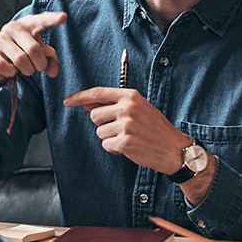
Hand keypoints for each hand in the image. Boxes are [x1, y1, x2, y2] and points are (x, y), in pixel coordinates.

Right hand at [0, 12, 66, 83]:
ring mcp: (1, 40)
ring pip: (21, 60)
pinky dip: (12, 73)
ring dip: (27, 70)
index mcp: (29, 24)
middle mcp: (14, 28)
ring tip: (26, 69)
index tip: (64, 17)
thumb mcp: (39, 52)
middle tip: (38, 67)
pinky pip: (6, 68)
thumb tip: (53, 72)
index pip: (42, 20)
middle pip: (34, 50)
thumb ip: (50, 60)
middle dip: (40, 64)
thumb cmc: (22, 51)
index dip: (53, 19)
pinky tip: (11, 69)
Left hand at [64, 87, 191, 174]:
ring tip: (128, 137)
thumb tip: (85, 103)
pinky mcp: (125, 142)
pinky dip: (114, 149)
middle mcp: (128, 108)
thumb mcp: (136, 109)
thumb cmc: (153, 128)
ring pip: (99, 132)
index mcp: (130, 96)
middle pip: (94, 116)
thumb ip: (112, 105)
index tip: (67, 101)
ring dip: (110, 138)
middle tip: (121, 129)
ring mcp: (126, 125)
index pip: (97, 93)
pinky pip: (106, 145)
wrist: (174, 148)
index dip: (79, 97)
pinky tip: (129, 147)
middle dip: (103, 125)